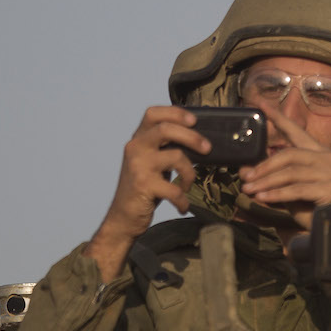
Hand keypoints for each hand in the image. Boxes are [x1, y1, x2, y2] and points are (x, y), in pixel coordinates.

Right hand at [87, 106, 209, 280]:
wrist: (123, 217)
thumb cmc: (145, 188)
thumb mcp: (152, 162)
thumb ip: (166, 148)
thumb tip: (200, 139)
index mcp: (139, 140)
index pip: (153, 113)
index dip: (175, 112)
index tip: (195, 119)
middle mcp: (135, 148)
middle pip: (166, 129)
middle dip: (192, 137)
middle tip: (208, 148)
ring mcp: (138, 166)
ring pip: (176, 157)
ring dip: (190, 173)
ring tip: (188, 185)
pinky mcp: (143, 186)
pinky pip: (175, 189)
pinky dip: (183, 200)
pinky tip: (182, 206)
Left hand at [238, 110, 330, 230]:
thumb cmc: (311, 207)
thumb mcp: (287, 188)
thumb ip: (271, 177)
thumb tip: (245, 170)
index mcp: (319, 153)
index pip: (296, 132)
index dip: (278, 118)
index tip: (260, 105)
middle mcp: (328, 159)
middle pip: (290, 153)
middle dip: (264, 165)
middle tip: (245, 176)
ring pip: (291, 171)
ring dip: (266, 181)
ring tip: (249, 190)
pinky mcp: (330, 189)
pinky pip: (297, 189)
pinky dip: (277, 193)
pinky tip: (263, 198)